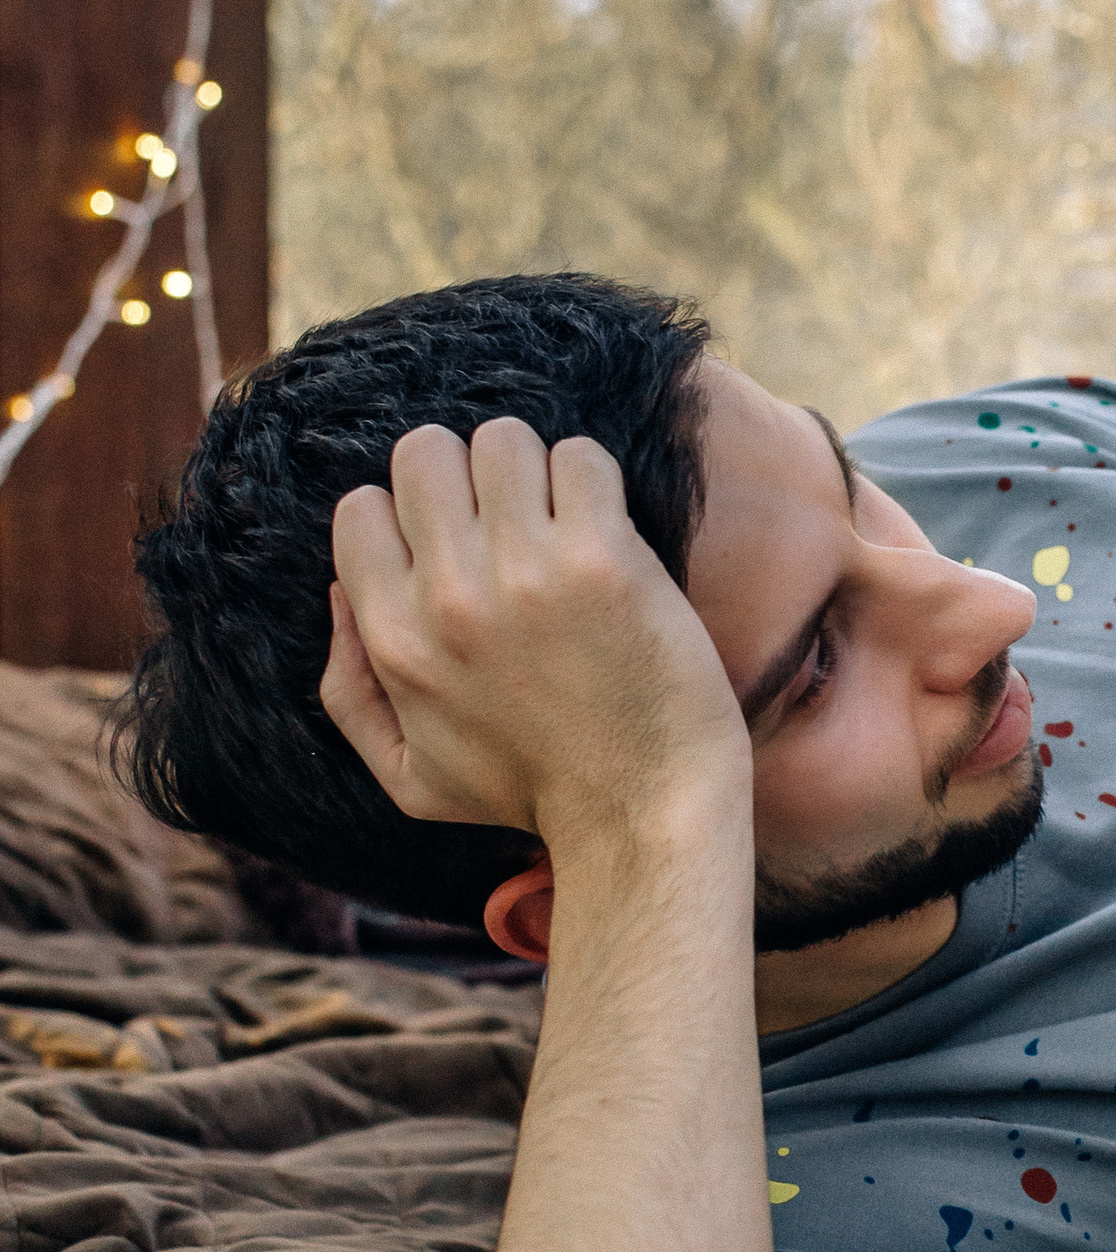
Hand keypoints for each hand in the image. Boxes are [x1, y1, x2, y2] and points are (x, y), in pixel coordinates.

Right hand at [322, 419, 744, 857]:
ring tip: (559, 519)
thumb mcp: (409, 775)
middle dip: (465, 475)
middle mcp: (449, 597)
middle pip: (423, 452)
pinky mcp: (603, 559)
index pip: (359, 509)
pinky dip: (593, 480)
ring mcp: (526, 572)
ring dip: (532, 470)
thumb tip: (336, 595)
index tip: (451, 547)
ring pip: (501, 440)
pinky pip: (581, 457)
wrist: (642, 811)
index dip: (405, 515)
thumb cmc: (531, 793)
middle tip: (508, 522)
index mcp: (394, 640)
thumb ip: (349, 691)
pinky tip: (605, 527)